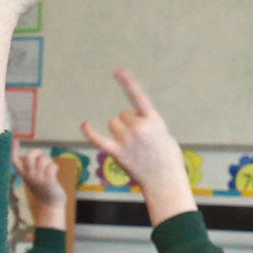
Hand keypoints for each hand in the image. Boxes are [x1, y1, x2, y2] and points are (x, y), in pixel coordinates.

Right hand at [13, 138, 67, 229]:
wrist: (50, 205)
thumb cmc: (42, 189)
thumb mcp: (32, 179)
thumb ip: (30, 167)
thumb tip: (33, 154)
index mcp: (24, 175)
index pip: (15, 161)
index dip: (14, 150)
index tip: (15, 140)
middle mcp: (29, 176)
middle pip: (30, 156)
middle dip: (37, 152)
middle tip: (42, 156)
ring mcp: (39, 179)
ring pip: (43, 160)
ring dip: (49, 161)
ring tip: (50, 167)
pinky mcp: (49, 182)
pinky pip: (52, 166)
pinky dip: (55, 167)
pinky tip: (55, 172)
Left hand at [80, 69, 193, 224]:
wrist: (165, 181)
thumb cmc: (168, 160)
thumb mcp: (165, 135)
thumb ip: (149, 125)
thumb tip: (133, 124)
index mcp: (153, 120)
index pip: (138, 97)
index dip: (128, 83)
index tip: (118, 71)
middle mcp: (139, 128)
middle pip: (123, 114)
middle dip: (128, 123)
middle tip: (140, 140)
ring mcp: (126, 140)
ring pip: (113, 124)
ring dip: (118, 131)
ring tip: (131, 146)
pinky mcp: (117, 153)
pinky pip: (99, 139)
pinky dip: (90, 132)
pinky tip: (85, 124)